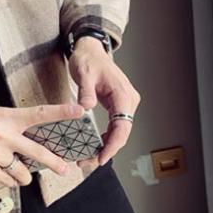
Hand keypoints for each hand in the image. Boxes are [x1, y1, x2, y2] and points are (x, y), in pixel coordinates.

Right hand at [0, 102, 85, 187]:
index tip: (80, 111)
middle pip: (38, 152)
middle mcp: (3, 135)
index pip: (38, 114)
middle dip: (55, 163)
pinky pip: (7, 180)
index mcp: (5, 117)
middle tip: (66, 169)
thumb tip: (29, 140)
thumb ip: (10, 125)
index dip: (61, 112)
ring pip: (22, 172)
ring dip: (22, 174)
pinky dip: (7, 178)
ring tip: (15, 169)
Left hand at [67, 36, 140, 166]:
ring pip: (120, 130)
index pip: (122, 126)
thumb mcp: (84, 74)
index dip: (113, 145)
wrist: (90, 49)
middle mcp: (128, 100)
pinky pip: (116, 124)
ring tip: (90, 158)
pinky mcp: (118, 103)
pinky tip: (96, 144)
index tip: (102, 158)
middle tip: (90, 163)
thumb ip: (85, 92)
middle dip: (108, 149)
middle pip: (122, 132)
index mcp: (123, 95)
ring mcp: (125, 102)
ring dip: (107, 145)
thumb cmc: (88, 59)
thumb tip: (85, 108)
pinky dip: (107, 136)